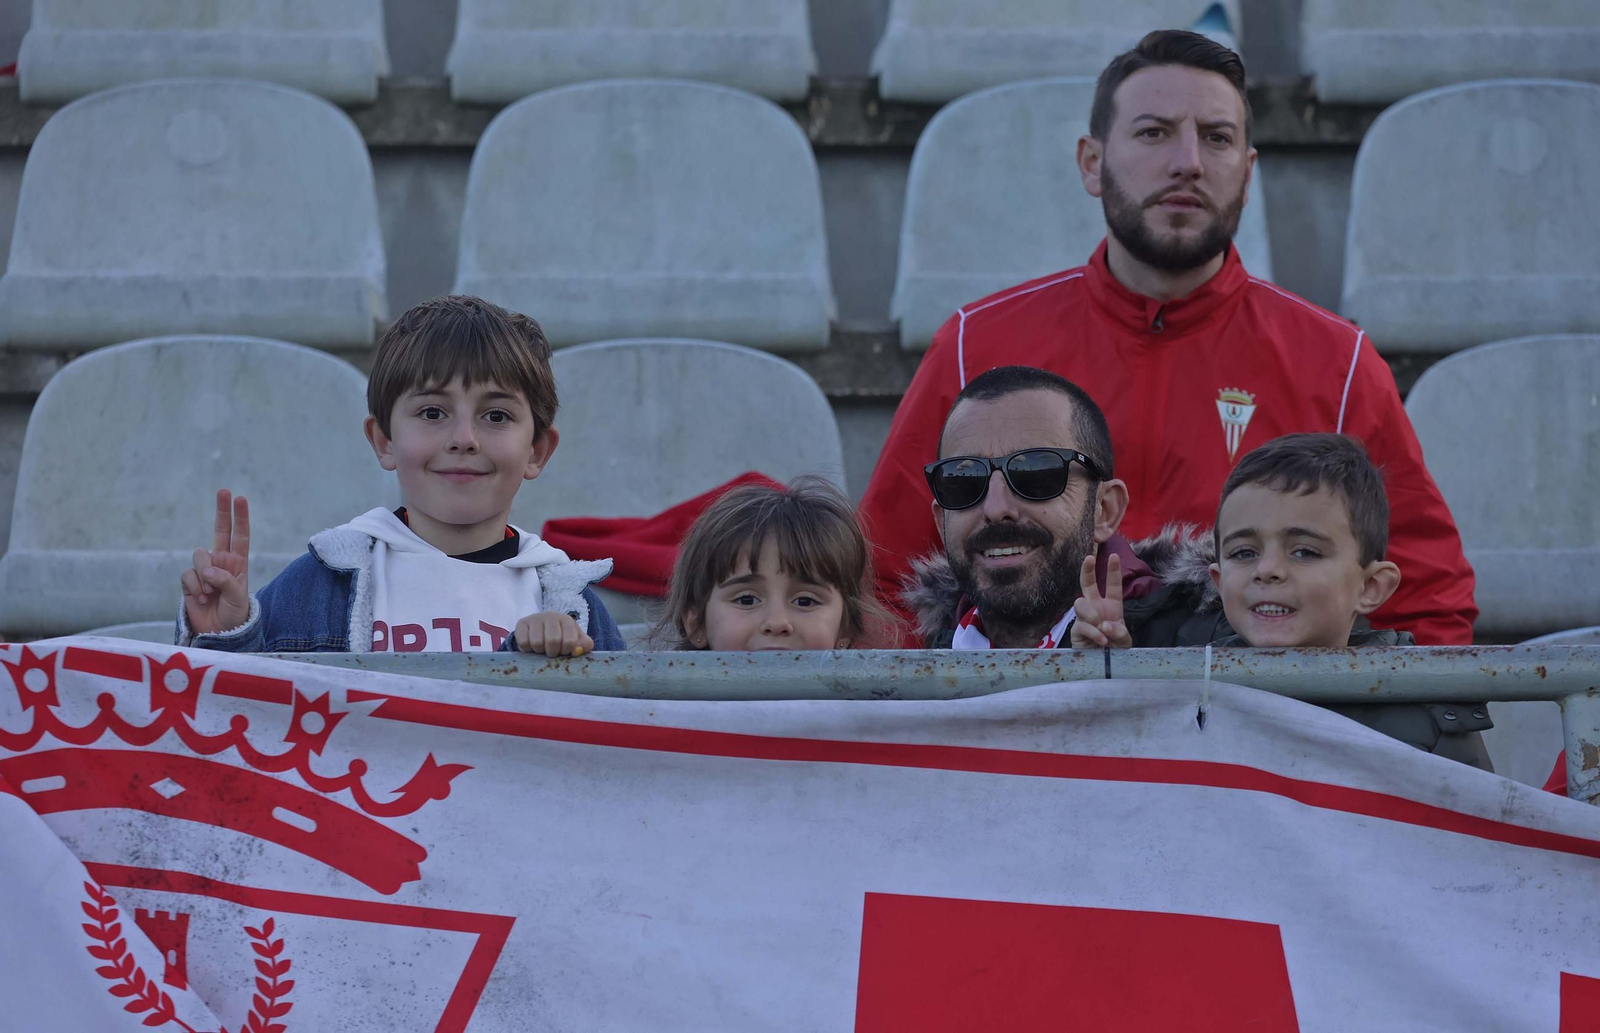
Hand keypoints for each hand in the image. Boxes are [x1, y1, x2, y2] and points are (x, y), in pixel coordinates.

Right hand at [181, 489, 251, 634]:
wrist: (218, 634)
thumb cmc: (234, 616)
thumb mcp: (238, 599)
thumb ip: (226, 581)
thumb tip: (208, 570)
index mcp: (238, 564)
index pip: (240, 536)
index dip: (240, 518)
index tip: (241, 498)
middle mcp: (221, 562)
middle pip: (220, 531)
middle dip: (222, 510)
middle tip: (224, 490)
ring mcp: (204, 570)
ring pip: (199, 556)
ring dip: (204, 575)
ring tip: (211, 594)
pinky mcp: (189, 581)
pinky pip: (188, 574)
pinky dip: (194, 586)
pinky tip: (201, 599)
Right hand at [515, 611, 593, 656]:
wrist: (541, 629)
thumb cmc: (561, 637)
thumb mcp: (576, 640)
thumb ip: (584, 645)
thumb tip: (577, 651)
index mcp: (567, 620)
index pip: (570, 641)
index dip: (566, 651)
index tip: (563, 652)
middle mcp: (551, 616)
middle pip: (552, 641)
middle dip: (552, 652)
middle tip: (551, 652)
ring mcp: (535, 618)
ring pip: (537, 643)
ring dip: (539, 652)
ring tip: (542, 648)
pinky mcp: (521, 623)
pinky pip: (523, 642)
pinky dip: (527, 649)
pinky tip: (531, 646)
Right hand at [1070, 552, 1131, 648]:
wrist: (1103, 666)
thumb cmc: (1115, 650)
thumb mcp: (1125, 642)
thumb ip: (1120, 632)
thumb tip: (1105, 624)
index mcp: (1111, 606)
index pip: (1112, 585)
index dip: (1113, 571)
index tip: (1113, 556)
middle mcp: (1096, 608)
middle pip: (1088, 584)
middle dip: (1087, 570)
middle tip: (1088, 559)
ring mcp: (1085, 618)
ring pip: (1080, 603)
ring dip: (1091, 613)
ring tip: (1101, 626)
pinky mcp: (1076, 629)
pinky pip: (1081, 624)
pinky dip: (1093, 632)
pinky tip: (1101, 641)